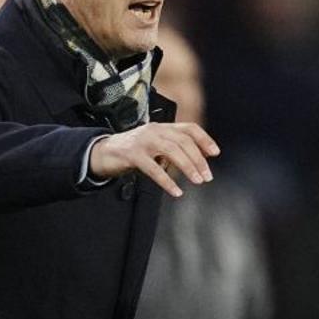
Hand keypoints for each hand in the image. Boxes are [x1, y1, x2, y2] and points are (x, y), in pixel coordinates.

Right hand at [88, 123, 219, 198]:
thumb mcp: (155, 146)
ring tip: (197, 181)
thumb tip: (197, 161)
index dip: (204, 139)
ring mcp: (143, 141)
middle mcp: (155, 130)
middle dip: (198, 159)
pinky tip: (176, 191)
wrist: (103, 152)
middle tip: (207, 176)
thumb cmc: (132, 152)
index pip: (189, 128)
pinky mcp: (132, 155)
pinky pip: (153, 169)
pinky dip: (167, 181)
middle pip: (183, 141)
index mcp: (162, 127)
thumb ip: (172, 149)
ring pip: (172, 151)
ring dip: (188, 167)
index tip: (215, 153)